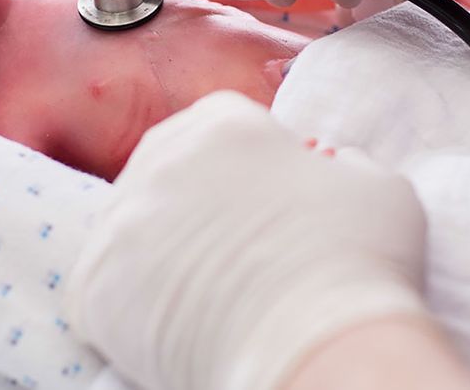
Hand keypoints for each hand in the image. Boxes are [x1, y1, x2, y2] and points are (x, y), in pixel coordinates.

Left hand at [64, 91, 427, 389]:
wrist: (321, 347)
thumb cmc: (358, 260)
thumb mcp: (373, 184)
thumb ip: (340, 161)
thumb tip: (330, 163)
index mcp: (223, 122)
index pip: (216, 126)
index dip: (241, 161)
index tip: (261, 197)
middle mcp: (161, 159)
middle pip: (165, 166)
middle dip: (193, 196)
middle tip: (227, 242)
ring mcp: (122, 220)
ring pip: (131, 221)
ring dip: (157, 243)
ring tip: (198, 283)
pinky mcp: (96, 283)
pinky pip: (100, 280)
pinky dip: (126, 296)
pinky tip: (163, 314)